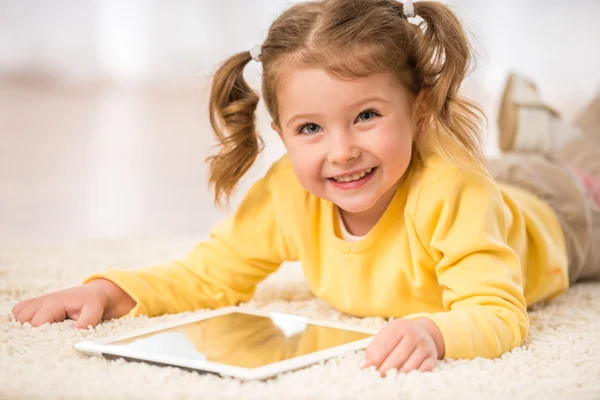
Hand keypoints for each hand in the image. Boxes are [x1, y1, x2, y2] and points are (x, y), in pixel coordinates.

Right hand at [11, 279, 135, 328]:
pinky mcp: (37, 303)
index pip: (36, 322)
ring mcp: (39, 301)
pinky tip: (32, 326)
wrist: (94, 293)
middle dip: (29, 330)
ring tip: (38, 332)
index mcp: (55, 303)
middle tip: (44, 337)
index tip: (48, 342)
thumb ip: (87, 321)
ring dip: (23, 324)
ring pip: (18, 313)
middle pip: (23, 319)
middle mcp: (44, 300)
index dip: (40, 335)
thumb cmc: (93, 302)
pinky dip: (21, 318)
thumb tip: (77, 331)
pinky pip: (19, 310)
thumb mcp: (94, 310)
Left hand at [363, 318, 443, 374]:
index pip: (383, 347)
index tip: (368, 369)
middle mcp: (413, 334)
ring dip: (397, 376)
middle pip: (396, 359)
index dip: (374, 361)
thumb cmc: (400, 336)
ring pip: (409, 367)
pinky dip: (411, 377)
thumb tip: (366, 367)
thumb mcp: (385, 335)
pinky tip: (403, 378)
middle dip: (384, 371)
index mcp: (398, 327)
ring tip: (389, 379)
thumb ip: (374, 350)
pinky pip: (422, 371)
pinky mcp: (432, 357)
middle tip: (378, 377)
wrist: (423, 330)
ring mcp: (424, 346)